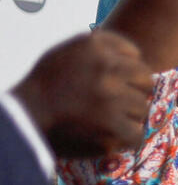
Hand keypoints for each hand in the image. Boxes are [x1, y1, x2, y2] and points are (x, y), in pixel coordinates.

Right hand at [11, 30, 152, 157]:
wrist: (24, 118)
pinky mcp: (112, 126)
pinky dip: (124, 140)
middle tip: (113, 104)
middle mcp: (105, 67)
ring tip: (101, 121)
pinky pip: (136, 134)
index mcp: (93, 44)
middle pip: (146, 80)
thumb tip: (137, 57)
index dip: (125, 72)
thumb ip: (100, 50)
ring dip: (127, 117)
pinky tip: (106, 137)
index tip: (109, 82)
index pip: (135, 55)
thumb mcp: (67, 53)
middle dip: (134, 92)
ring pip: (142, 109)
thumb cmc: (45, 88)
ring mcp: (111, 97)